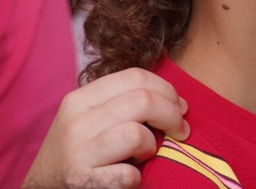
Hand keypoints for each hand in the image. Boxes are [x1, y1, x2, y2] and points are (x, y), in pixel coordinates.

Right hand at [22, 68, 189, 188]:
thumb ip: (120, 104)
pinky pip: (128, 175)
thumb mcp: (87, 119)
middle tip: (180, 130)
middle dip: (172, 115)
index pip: (135, 76)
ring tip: (146, 154)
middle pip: (143, 100)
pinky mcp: (81, 181)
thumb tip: (173, 99)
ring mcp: (77, 152)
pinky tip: (131, 177)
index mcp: (80, 99)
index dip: (167, 89)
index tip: (179, 107)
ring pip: (137, 134)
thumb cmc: (75, 154)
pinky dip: (136, 178)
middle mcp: (76, 121)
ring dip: (152, 146)